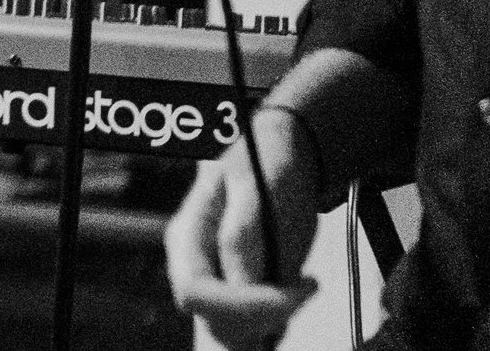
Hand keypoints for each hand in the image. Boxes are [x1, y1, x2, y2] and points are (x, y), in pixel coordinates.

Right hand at [165, 108, 322, 348]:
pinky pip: (249, 327)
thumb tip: (240, 284)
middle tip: (303, 285)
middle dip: (262, 317)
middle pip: (213, 321)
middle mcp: (191, 264)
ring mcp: (212, 280)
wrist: (279, 159)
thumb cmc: (268, 168)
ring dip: (271, 320)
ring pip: (232, 331)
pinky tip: (292, 290)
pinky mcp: (233, 292)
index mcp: (186, 235)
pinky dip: (275, 319)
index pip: (196, 293)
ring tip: (299, 282)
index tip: (301, 287)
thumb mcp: (259, 191)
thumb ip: (243, 234)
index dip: (248, 304)